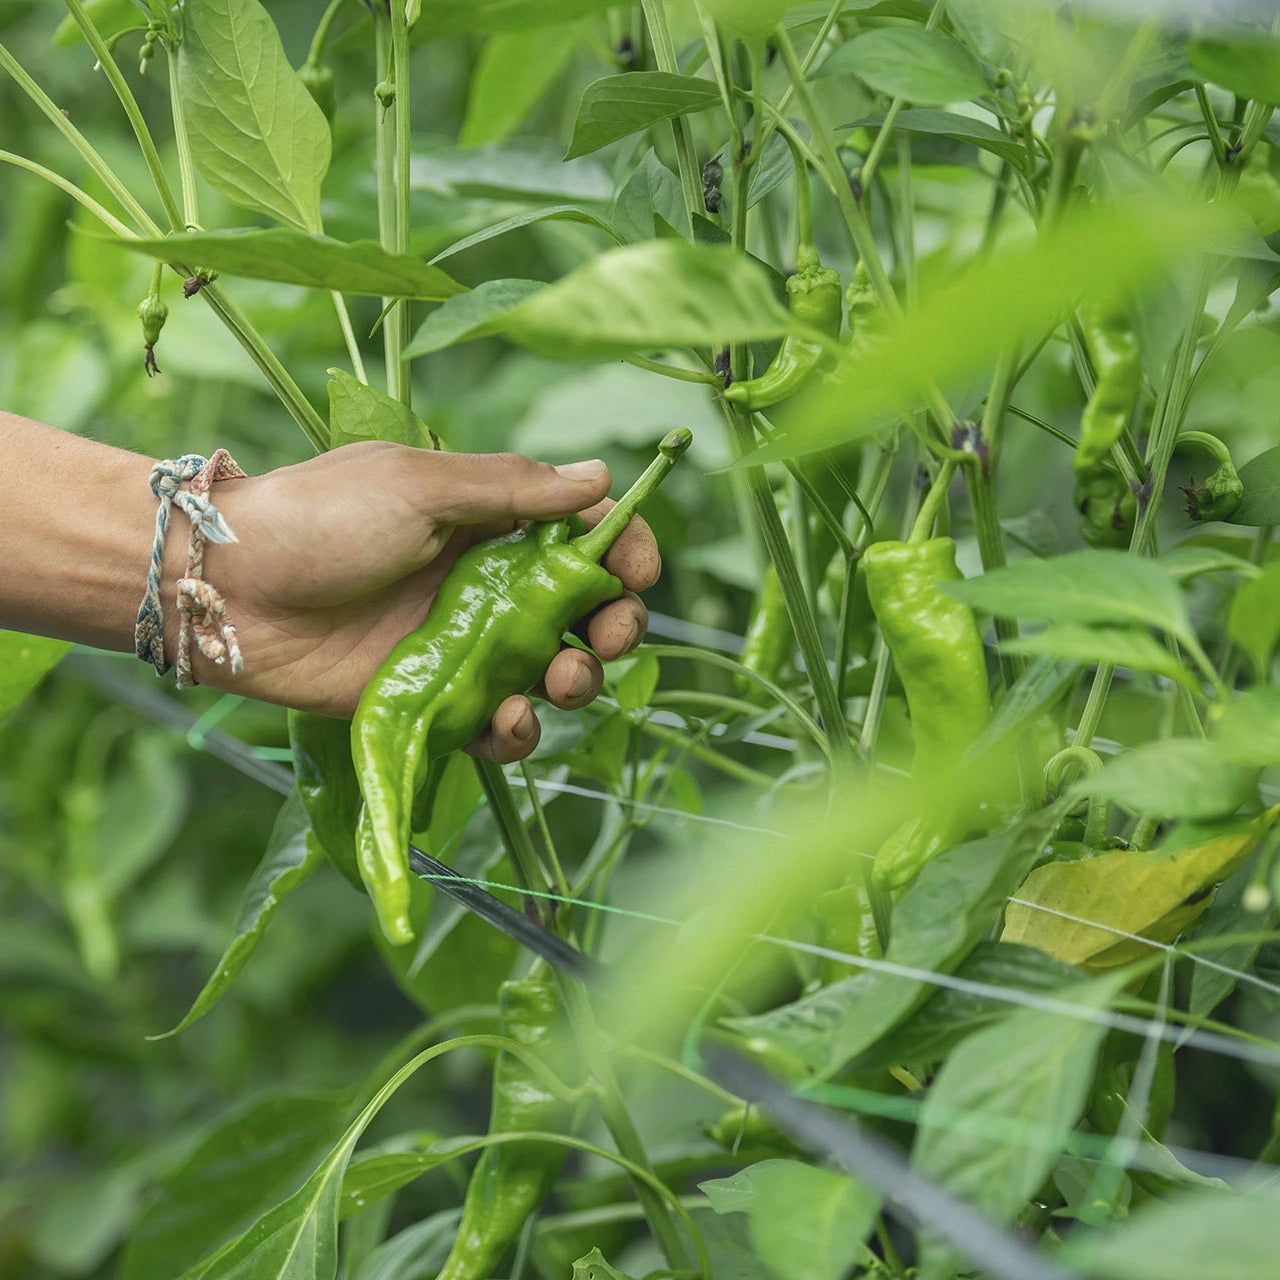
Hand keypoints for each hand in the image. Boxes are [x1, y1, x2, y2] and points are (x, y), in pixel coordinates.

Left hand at [184, 443, 659, 756]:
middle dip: (615, 628)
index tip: (637, 575)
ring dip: (577, 682)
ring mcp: (466, 647)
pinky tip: (507, 722)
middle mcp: (490, 585)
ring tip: (558, 680)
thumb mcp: (420, 485)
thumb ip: (513, 489)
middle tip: (606, 638)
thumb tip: (604, 477)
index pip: (587, 535)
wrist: (228, 589)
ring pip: (554, 674)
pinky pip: (498, 725)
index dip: (626, 554)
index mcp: (494, 522)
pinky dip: (516, 732)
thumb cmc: (320, 517)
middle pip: (586, 613)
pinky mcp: (436, 701)